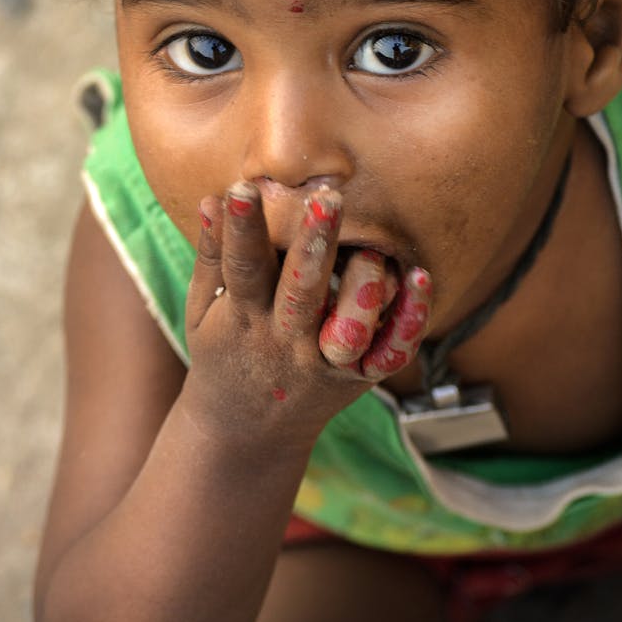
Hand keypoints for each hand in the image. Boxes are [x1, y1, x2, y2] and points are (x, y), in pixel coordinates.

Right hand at [181, 182, 430, 445]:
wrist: (247, 432)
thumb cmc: (223, 350)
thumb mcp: (202, 308)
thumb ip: (212, 253)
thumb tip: (212, 198)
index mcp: (243, 318)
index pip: (243, 269)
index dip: (241, 230)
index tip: (243, 188)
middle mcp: (285, 341)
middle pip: (302, 292)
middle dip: (314, 245)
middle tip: (328, 199)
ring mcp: (325, 363)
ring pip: (351, 326)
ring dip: (365, 283)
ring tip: (371, 244)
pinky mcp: (360, 377)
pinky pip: (392, 350)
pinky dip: (411, 317)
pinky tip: (419, 276)